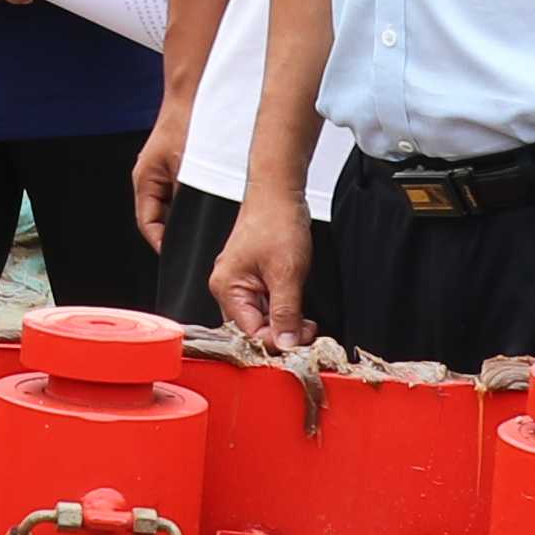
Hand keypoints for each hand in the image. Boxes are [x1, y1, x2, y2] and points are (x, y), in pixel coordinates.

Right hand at [130, 97, 198, 250]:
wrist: (193, 95)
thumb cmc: (187, 126)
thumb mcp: (188, 169)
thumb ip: (187, 198)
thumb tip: (193, 226)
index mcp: (145, 181)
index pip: (149, 224)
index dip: (163, 244)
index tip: (180, 255)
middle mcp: (150, 179)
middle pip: (160, 219)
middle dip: (177, 233)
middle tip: (197, 246)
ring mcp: (163, 174)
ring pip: (173, 208)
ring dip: (187, 217)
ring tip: (206, 227)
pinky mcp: (176, 168)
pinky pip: (182, 195)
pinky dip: (194, 203)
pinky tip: (212, 205)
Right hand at [207, 182, 314, 343]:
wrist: (279, 192)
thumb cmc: (276, 221)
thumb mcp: (286, 273)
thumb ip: (286, 312)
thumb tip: (286, 342)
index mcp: (226, 287)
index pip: (249, 332)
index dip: (277, 340)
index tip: (301, 340)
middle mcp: (227, 287)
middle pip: (253, 327)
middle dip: (282, 333)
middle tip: (307, 331)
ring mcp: (239, 281)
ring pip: (261, 317)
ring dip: (285, 321)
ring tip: (306, 320)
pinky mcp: (252, 276)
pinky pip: (265, 303)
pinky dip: (283, 309)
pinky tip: (298, 308)